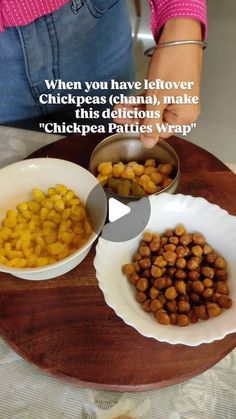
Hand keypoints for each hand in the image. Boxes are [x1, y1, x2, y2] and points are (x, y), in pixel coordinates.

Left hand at [114, 18, 202, 147]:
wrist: (179, 37)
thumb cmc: (172, 65)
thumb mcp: (157, 98)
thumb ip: (151, 123)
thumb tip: (148, 143)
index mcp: (185, 116)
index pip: (160, 131)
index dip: (143, 129)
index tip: (127, 126)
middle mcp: (183, 110)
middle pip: (155, 120)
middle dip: (134, 117)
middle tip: (117, 116)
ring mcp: (176, 99)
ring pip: (152, 109)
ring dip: (134, 108)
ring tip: (117, 108)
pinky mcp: (170, 89)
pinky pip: (154, 99)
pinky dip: (141, 100)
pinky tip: (126, 101)